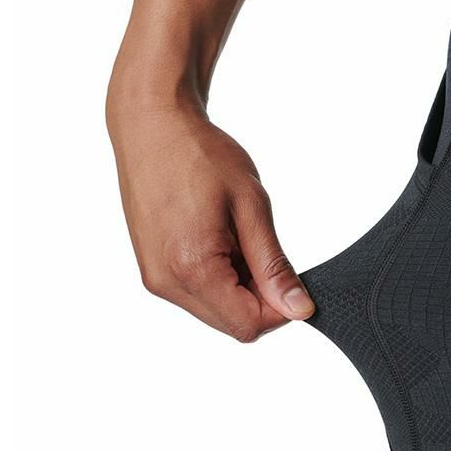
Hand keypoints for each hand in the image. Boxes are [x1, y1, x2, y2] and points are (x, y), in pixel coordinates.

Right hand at [106, 100, 314, 341]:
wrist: (152, 125)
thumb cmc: (200, 154)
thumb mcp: (251, 206)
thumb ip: (274, 266)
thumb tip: (298, 308)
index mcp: (193, 267)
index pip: (248, 325)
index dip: (280, 310)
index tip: (289, 277)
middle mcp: (167, 283)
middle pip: (231, 324)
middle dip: (259, 299)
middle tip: (261, 249)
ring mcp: (156, 278)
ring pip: (215, 311)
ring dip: (238, 288)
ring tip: (236, 238)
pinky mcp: (152, 270)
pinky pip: (196, 294)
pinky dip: (218, 278)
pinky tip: (218, 240)